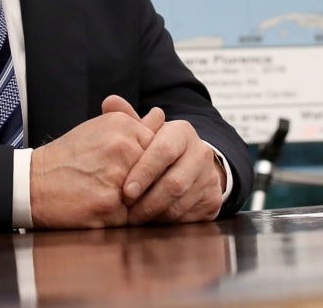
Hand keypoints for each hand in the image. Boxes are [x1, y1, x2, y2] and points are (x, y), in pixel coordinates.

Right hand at [29, 103, 157, 228]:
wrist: (32, 183)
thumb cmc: (68, 157)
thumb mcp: (100, 130)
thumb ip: (134, 125)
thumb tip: (160, 116)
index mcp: (122, 126)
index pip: (158, 147)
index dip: (146, 164)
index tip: (128, 169)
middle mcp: (122, 147)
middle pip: (155, 172)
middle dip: (143, 183)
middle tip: (117, 185)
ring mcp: (117, 177)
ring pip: (147, 195)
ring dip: (136, 201)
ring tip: (110, 197)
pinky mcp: (110, 206)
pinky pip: (134, 217)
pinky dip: (124, 218)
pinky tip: (104, 210)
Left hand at [112, 103, 225, 224]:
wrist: (191, 166)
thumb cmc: (158, 149)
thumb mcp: (145, 134)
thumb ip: (127, 120)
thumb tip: (109, 101)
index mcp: (182, 132)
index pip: (163, 151)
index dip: (144, 172)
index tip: (126, 191)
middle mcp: (201, 152)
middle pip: (175, 182)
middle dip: (148, 201)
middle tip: (128, 213)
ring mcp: (210, 176)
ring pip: (181, 202)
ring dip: (155, 215)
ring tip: (135, 219)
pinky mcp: (213, 199)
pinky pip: (189, 216)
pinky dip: (168, 222)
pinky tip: (153, 222)